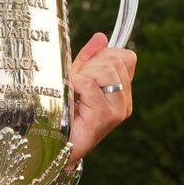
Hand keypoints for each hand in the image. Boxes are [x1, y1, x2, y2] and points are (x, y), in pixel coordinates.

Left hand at [68, 33, 134, 160]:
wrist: (57, 147)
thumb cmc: (65, 115)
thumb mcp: (76, 80)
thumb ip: (88, 59)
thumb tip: (101, 37)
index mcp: (122, 92)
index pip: (126, 57)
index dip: (104, 55)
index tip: (87, 68)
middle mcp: (124, 101)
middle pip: (115, 60)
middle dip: (90, 65)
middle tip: (76, 85)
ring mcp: (117, 110)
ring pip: (105, 70)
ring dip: (83, 75)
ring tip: (74, 93)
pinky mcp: (106, 116)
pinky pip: (89, 84)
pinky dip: (75, 85)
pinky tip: (71, 98)